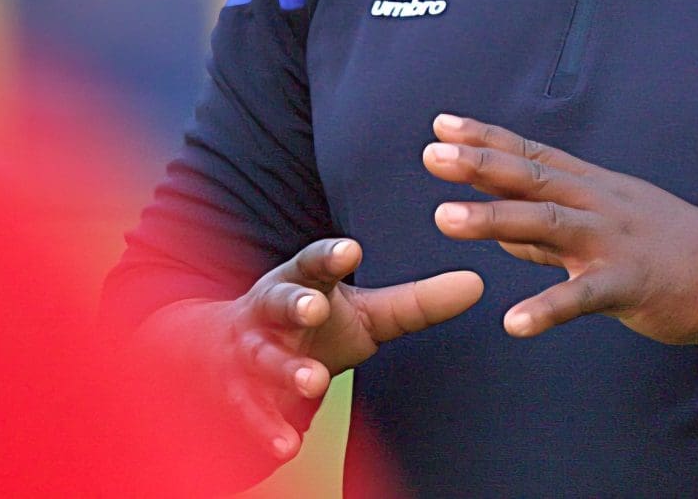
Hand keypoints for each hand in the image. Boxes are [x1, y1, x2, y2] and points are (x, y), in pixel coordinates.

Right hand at [134, 238, 481, 462]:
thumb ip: (414, 303)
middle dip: (294, 303)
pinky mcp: (237, 401)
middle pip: (278, 302)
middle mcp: (268, 314)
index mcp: (300, 283)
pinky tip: (288, 446)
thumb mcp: (361, 312)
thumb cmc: (309, 327)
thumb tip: (477, 284)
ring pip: (263, 362)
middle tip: (314, 306)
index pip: (313, 263)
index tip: (352, 250)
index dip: (329, 257)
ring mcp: (248, 358)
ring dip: (285, 371)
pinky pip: (250, 415)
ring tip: (312, 381)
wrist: (220, 361)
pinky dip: (267, 430)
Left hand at [423, 114, 697, 344]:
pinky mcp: (629, 282)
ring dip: (494, 219)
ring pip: (548, 223)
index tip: (441, 126)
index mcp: (593, 187)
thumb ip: (549, 232)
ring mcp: (613, 240)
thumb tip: (500, 227)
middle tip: (433, 155)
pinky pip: (584, 296)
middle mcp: (598, 204)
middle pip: (532, 178)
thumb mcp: (607, 226)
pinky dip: (549, 307)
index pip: (532, 156)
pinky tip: (515, 322)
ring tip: (444, 217)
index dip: (487, 140)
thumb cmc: (667, 248)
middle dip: (480, 165)